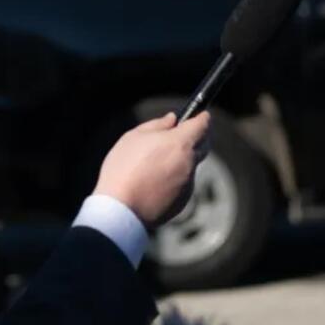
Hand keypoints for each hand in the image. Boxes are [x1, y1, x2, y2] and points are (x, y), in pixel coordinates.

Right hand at [93, 113, 212, 228]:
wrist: (120, 210)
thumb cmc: (123, 169)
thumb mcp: (134, 137)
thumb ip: (157, 125)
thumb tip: (172, 120)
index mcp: (180, 144)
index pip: (202, 125)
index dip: (202, 118)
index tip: (201, 115)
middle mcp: (189, 163)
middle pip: (203, 145)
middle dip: (198, 137)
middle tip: (183, 133)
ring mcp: (188, 184)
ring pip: (191, 166)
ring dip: (182, 160)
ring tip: (156, 162)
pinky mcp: (183, 201)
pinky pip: (183, 184)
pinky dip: (175, 179)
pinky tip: (154, 182)